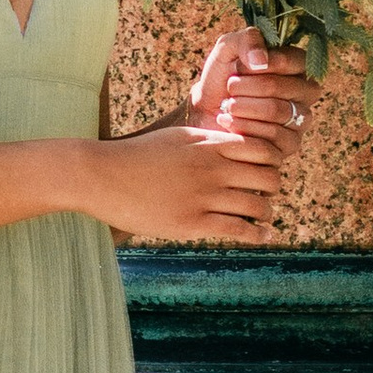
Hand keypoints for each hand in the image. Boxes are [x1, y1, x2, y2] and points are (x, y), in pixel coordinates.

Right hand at [88, 113, 289, 242]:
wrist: (100, 175)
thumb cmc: (136, 156)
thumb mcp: (176, 136)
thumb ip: (207, 141)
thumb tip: (232, 146)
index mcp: (208, 144)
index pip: (263, 150)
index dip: (271, 162)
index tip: (264, 171)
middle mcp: (211, 167)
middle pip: (268, 177)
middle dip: (272, 188)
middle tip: (265, 195)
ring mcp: (203, 196)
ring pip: (257, 205)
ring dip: (265, 213)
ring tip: (263, 218)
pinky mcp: (192, 223)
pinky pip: (239, 229)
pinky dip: (257, 234)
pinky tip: (262, 236)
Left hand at [192, 29, 321, 171]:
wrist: (205, 111)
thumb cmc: (221, 77)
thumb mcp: (228, 48)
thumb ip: (247, 40)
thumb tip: (262, 61)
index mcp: (298, 66)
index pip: (292, 61)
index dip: (263, 64)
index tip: (240, 67)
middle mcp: (306, 92)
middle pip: (282, 87)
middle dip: (247, 86)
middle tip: (230, 87)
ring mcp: (301, 119)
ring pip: (277, 111)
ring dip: (244, 106)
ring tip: (228, 105)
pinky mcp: (291, 144)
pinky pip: (273, 135)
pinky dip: (244, 126)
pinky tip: (228, 121)